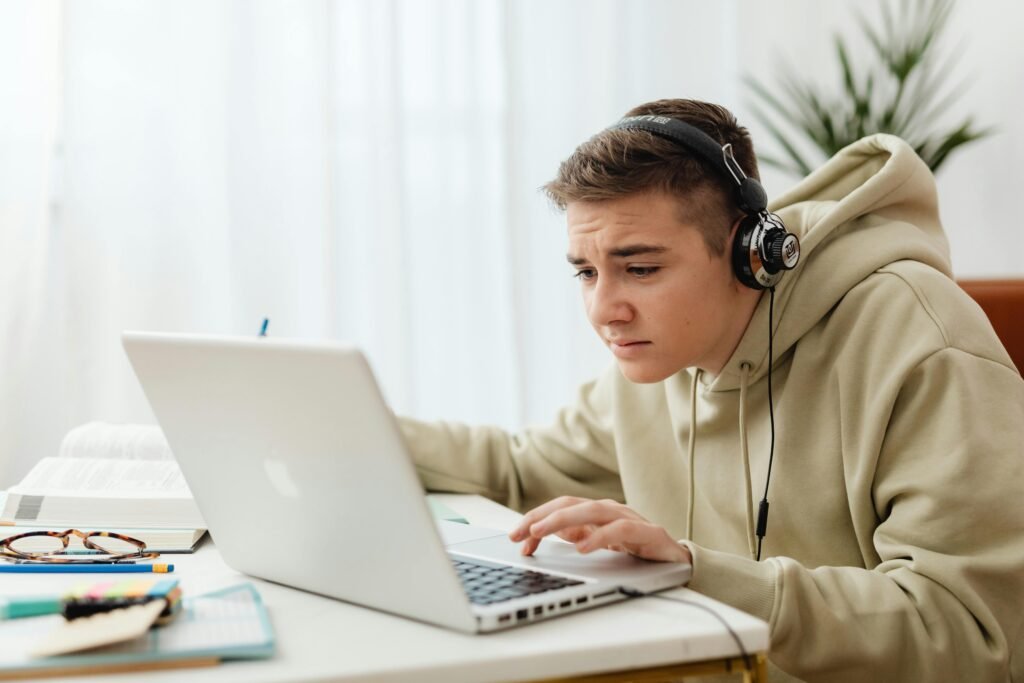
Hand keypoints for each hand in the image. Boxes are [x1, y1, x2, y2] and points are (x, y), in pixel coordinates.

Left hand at [508, 496, 690, 563]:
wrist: (678, 560)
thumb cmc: (636, 549)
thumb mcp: (598, 542)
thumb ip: (573, 534)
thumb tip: (539, 534)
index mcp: (596, 512)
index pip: (560, 507)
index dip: (535, 518)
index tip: (514, 535)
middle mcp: (610, 510)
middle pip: (571, 504)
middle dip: (542, 517)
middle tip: (520, 532)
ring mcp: (630, 518)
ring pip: (592, 511)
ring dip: (563, 520)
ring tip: (541, 532)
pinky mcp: (648, 533)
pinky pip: (621, 530)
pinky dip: (600, 537)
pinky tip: (583, 547)